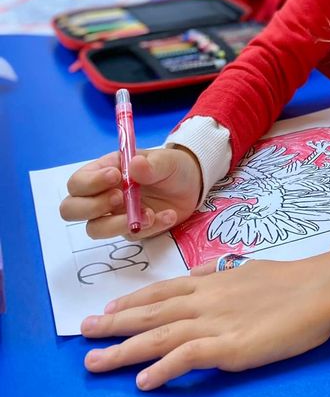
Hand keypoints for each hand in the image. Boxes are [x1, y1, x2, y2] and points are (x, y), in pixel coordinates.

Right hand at [59, 146, 202, 239]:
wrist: (192, 184)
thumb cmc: (171, 166)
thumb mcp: (166, 160)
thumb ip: (151, 164)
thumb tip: (134, 164)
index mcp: (104, 171)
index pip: (77, 182)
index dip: (90, 183)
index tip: (115, 177)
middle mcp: (102, 195)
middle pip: (71, 210)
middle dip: (92, 207)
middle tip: (120, 198)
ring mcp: (114, 215)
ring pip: (95, 229)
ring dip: (118, 224)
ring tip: (148, 214)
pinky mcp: (131, 230)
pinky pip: (130, 236)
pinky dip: (150, 228)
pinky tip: (169, 215)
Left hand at [80, 248, 329, 388]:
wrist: (320, 288)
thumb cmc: (290, 281)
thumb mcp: (248, 269)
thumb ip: (220, 274)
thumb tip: (198, 276)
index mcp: (211, 281)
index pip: (161, 291)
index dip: (132, 301)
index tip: (107, 308)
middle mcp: (206, 299)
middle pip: (151, 313)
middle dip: (115, 324)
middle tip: (84, 333)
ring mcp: (216, 322)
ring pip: (160, 335)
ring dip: (125, 350)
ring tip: (97, 361)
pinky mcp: (231, 346)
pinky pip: (188, 357)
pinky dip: (164, 369)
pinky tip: (144, 382)